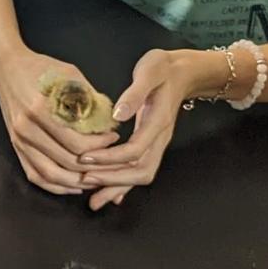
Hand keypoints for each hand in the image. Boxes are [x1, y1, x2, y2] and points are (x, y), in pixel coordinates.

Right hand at [0, 49, 119, 195]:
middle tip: (112, 160)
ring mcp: (19, 140)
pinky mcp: (16, 146)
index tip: (114, 137)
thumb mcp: (70, 74)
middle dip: (94, 165)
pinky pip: (36, 175)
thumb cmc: (40, 68)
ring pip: (52, 174)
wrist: (6, 67)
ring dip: (77, 182)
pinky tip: (74, 185)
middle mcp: (27, 129)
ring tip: (97, 178)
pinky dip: (56, 186)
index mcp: (40, 109)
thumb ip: (90, 99)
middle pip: (67, 162)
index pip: (77, 143)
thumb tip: (111, 124)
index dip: (101, 146)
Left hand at [79, 49, 210, 210]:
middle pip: (141, 171)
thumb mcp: (150, 71)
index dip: (110, 159)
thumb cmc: (163, 68)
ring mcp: (158, 143)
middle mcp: (160, 138)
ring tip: (93, 199)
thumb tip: (117, 115)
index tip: (85, 159)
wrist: (183, 72)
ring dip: (117, 187)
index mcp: (158, 122)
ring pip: (141, 174)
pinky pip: (140, 169)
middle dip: (112, 180)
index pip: (135, 151)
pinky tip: (110, 194)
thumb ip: (134, 92)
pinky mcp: (152, 144)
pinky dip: (125, 184)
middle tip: (84, 180)